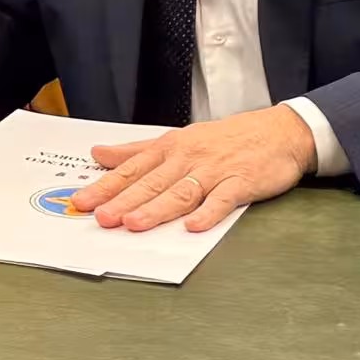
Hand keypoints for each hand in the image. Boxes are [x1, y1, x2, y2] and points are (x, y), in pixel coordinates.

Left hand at [68, 105, 317, 231]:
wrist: (278, 132)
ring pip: (181, 192)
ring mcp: (215, 170)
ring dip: (156, 209)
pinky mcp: (242, 182)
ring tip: (134, 224)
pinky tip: (193, 227)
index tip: (81, 202)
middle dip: (123, 201)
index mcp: (170, 148)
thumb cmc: (225, 139)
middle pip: (151, 183)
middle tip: (100, 217)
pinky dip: (208, 213)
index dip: (105, 186)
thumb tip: (99, 154)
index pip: (132, 169)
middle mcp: (188, 158)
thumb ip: (137, 151)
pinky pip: (223, 199)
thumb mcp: (178, 139)